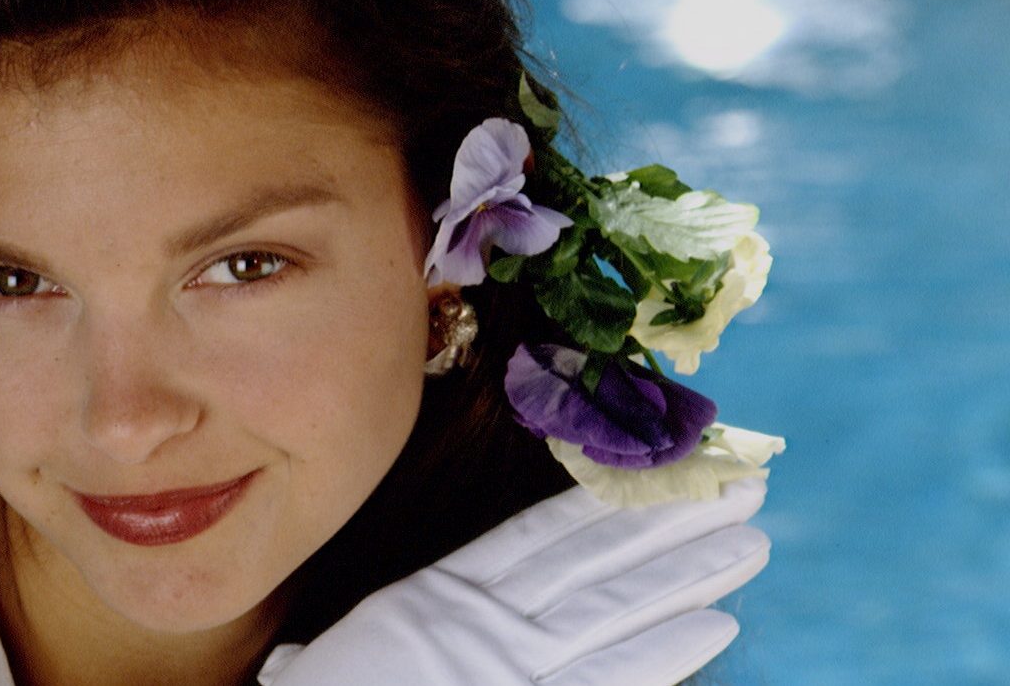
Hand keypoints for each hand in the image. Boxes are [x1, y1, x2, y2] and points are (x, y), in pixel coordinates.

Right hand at [258, 477, 769, 685]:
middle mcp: (483, 619)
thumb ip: (442, 604)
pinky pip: (602, 680)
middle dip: (673, 521)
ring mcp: (506, 667)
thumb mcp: (382, 635)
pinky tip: (714, 624)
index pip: (545, 530)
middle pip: (596, 558)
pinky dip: (660, 652)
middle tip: (744, 487)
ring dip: (687, 573)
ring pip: (613, 607)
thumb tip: (498, 579)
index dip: (613, 497)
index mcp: (443, 591)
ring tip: (748, 543)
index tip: (663, 466)